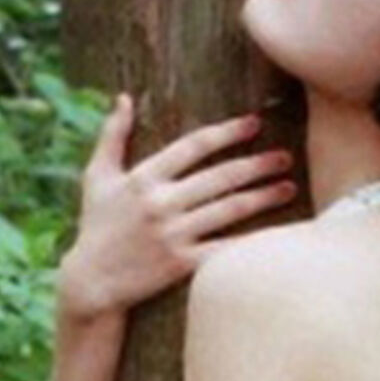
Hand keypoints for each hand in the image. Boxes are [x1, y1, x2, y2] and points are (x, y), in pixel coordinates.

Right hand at [57, 97, 298, 319]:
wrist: (90, 282)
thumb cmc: (95, 226)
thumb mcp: (96, 177)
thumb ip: (112, 136)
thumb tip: (123, 97)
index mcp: (144, 177)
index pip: (194, 146)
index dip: (227, 132)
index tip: (255, 124)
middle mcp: (161, 203)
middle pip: (220, 176)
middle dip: (257, 164)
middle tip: (285, 156)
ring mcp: (173, 234)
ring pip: (228, 210)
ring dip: (263, 197)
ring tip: (289, 187)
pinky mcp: (180, 264)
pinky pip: (224, 248)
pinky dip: (251, 239)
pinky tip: (275, 230)